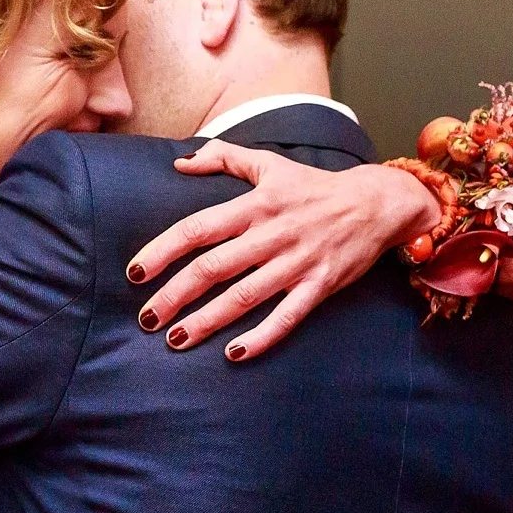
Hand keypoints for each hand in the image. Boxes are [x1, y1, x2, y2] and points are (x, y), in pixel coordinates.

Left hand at [126, 142, 440, 360]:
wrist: (376, 203)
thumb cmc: (314, 185)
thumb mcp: (269, 163)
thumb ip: (223, 158)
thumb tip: (180, 162)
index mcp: (254, 205)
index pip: (197, 229)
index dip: (163, 250)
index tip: (135, 272)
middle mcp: (271, 235)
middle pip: (213, 269)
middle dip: (175, 296)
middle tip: (146, 318)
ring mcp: (295, 263)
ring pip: (243, 297)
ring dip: (207, 321)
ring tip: (175, 339)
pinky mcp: (319, 286)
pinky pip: (286, 317)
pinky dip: (261, 337)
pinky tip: (233, 354)